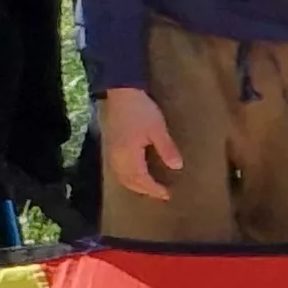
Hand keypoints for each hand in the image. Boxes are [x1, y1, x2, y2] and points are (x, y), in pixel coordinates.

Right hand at [101, 87, 181, 201]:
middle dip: (144, 190)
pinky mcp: (110, 146)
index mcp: (129, 155)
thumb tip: (177, 167)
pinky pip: (117, 170)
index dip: (154, 189)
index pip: (142, 179)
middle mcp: (118, 158)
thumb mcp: (158, 129)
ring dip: (134, 185)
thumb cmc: (141, 110)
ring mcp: (112, 152)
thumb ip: (166, 149)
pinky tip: (134, 174)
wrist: (120, 93)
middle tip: (159, 194)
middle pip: (129, 182)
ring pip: (121, 177)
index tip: (167, 194)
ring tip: (147, 188)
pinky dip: (126, 177)